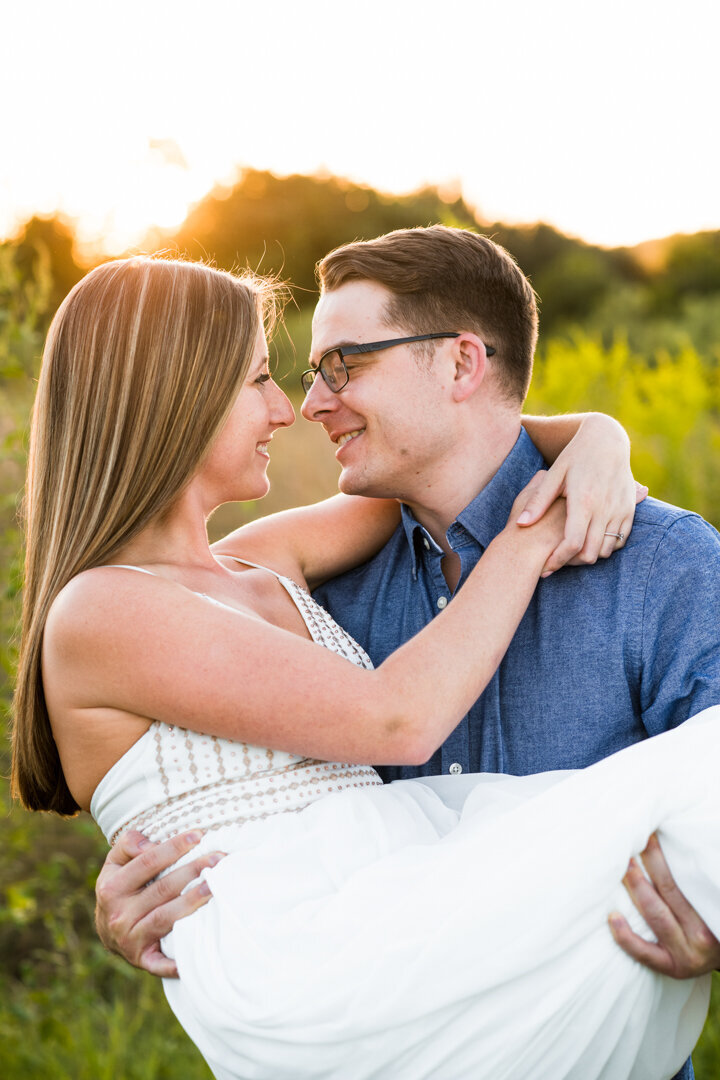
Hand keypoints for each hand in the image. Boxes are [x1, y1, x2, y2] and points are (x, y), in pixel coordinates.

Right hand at [95, 829, 224, 976]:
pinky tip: (197, 951)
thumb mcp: (115, 863)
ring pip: (166, 918)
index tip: (199, 835)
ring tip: (215, 887)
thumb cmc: (120, 887)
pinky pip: (160, 962)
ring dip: (192, 902)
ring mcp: (130, 939)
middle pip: (162, 889)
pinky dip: (176, 962)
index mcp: (112, 887)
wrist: (106, 931)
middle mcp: (119, 914)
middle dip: (193, 871)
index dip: (174, 847)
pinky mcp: (142, 959)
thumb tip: (149, 843)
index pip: (147, 862)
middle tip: (219, 859)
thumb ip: (128, 844)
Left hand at [516, 414, 646, 574]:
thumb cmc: (575, 456)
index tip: (545, 568)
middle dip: (572, 562)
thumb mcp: (554, 474)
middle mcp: (605, 507)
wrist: (607, 440)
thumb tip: (520, 524)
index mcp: (583, 500)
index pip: (572, 543)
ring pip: (606, 550)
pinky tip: (589, 540)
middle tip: (556, 561)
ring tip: (570, 551)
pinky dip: (605, 545)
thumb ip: (538, 501)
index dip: (558, 560)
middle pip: (590, 553)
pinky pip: (620, 540)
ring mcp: (620, 509)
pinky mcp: (630, 509)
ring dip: (589, 555)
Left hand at [608, 832, 719, 977]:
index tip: (648, 835)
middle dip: (647, 864)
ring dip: (635, 888)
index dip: (661, 857)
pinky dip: (625, 936)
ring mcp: (686, 955)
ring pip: (654, 916)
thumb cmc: (711, 919)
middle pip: (668, 891)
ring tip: (621, 867)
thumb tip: (674, 843)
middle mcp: (701, 935)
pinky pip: (644, 953)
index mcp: (712, 913)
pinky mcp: (671, 969)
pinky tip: (612, 916)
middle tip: (629, 843)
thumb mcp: (711, 901)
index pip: (681, 879)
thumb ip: (696, 881)